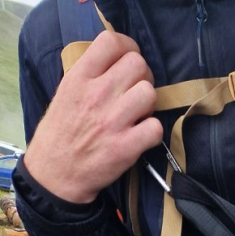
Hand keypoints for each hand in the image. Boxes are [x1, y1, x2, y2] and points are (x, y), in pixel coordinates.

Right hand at [23, 31, 161, 203]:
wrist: (56, 172)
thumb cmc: (63, 131)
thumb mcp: (66, 92)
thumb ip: (90, 73)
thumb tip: (117, 62)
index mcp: (80, 77)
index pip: (111, 42)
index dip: (128, 47)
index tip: (129, 59)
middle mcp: (97, 95)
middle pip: (138, 65)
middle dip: (143, 76)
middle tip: (136, 91)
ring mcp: (112, 121)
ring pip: (150, 93)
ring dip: (149, 104)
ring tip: (138, 114)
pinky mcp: (126, 147)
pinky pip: (156, 128)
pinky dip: (153, 132)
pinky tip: (141, 135)